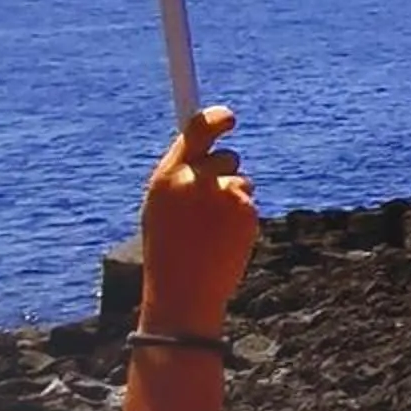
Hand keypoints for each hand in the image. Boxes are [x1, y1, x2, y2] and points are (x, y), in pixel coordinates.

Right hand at [137, 107, 257, 342]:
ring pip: (240, 181)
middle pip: (225, 157)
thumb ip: (180, 178)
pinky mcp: (244, 210)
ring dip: (232, 199)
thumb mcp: (162, 210)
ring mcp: (221, 194)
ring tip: (211, 230)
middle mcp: (193, 180)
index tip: (228, 117)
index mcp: (165, 178)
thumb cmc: (168, 251)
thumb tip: (204, 147)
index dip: (214, 118)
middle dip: (226, 171)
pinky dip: (241, 218)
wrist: (182, 294)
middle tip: (216, 196)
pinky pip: (248, 202)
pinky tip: (224, 240)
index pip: (194, 132)